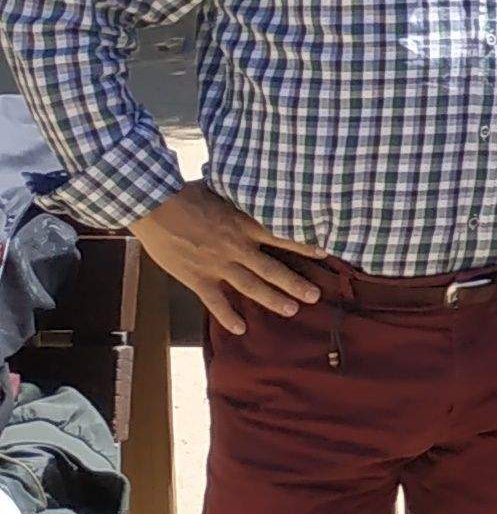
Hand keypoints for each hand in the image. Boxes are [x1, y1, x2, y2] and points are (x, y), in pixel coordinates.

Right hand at [134, 184, 322, 334]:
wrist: (154, 205)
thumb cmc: (186, 193)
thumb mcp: (222, 189)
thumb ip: (241, 197)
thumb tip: (259, 185)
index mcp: (244, 224)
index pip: (282, 237)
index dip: (304, 245)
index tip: (325, 253)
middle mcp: (236, 247)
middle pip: (272, 269)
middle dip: (295, 283)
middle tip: (315, 296)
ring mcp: (217, 265)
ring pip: (250, 287)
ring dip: (272, 300)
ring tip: (292, 310)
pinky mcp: (196, 277)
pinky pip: (215, 301)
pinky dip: (227, 316)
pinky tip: (241, 328)